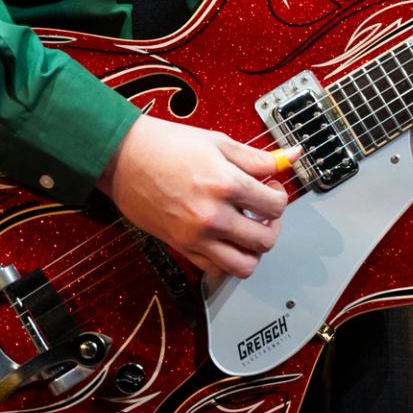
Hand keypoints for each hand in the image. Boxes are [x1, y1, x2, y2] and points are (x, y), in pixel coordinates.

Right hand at [96, 113, 290, 278]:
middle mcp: (213, 216)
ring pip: (244, 265)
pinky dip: (228, 261)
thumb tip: (289, 157)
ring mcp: (196, 237)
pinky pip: (216, 270)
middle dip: (272, 224)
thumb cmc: (165, 146)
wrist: (123, 159)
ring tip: (248, 229)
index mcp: (225, 184)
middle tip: (264, 210)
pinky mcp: (182, 248)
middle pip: (266, 239)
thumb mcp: (217, 143)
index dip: (280, 195)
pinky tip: (227, 240)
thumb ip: (257, 157)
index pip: (275, 205)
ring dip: (254, 250)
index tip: (272, 188)